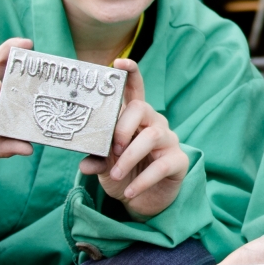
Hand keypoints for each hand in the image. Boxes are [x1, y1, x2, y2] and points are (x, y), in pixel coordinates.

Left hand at [79, 58, 188, 219]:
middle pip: (142, 108)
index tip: (118, 63)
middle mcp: (154, 123)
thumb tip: (84, 164)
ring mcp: (169, 141)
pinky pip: (162, 165)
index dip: (130, 73)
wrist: (143, 202)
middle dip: (123, 126)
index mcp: (136, 118)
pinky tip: (129, 191)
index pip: (135, 89)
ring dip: (130, 156)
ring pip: (152, 135)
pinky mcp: (179, 161)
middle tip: (111, 148)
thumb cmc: (123, 174)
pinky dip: (142, 179)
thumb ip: (97, 159)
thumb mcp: (105, 166)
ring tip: (116, 174)